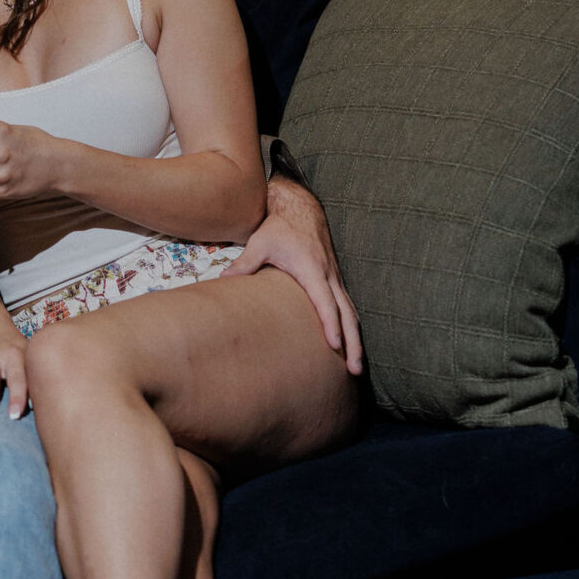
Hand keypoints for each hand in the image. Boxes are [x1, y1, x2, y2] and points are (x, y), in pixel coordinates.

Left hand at [224, 175, 363, 371]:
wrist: (300, 208)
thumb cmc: (279, 226)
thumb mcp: (260, 242)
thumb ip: (244, 263)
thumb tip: (222, 281)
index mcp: (312, 269)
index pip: (325, 302)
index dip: (330, 325)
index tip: (335, 347)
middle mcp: (329, 276)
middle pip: (347, 315)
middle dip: (353, 343)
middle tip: (356, 370)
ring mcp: (335, 278)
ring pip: (351, 313)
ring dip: (356, 340)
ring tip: (356, 368)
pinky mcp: (334, 280)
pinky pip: (348, 307)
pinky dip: (352, 327)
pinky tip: (351, 345)